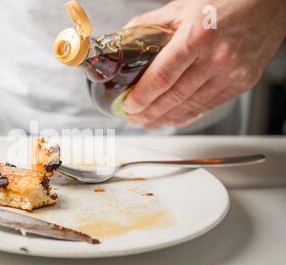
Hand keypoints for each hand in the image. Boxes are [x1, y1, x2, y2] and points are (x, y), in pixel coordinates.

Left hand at [124, 0, 285, 129]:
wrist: (271, 4)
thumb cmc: (228, 1)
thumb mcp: (183, 7)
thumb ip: (151, 25)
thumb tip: (125, 41)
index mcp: (199, 36)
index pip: (162, 76)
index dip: (142, 96)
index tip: (128, 105)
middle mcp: (218, 58)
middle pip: (174, 97)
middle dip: (149, 112)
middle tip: (133, 118)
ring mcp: (232, 74)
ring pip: (190, 106)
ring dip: (165, 119)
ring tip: (148, 122)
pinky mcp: (242, 84)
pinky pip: (208, 107)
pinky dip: (187, 116)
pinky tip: (172, 119)